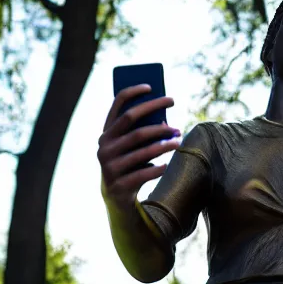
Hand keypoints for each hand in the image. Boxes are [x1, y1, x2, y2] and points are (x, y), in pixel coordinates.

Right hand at [98, 84, 180, 208]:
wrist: (116, 197)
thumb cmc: (131, 164)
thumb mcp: (133, 147)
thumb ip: (142, 133)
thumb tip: (165, 121)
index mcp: (106, 134)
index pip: (116, 106)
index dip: (132, 93)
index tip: (151, 86)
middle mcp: (104, 146)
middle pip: (131, 121)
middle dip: (154, 111)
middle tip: (173, 105)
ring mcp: (109, 166)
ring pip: (142, 148)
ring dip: (163, 144)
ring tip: (178, 141)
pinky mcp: (118, 184)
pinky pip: (143, 173)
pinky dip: (157, 168)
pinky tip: (166, 165)